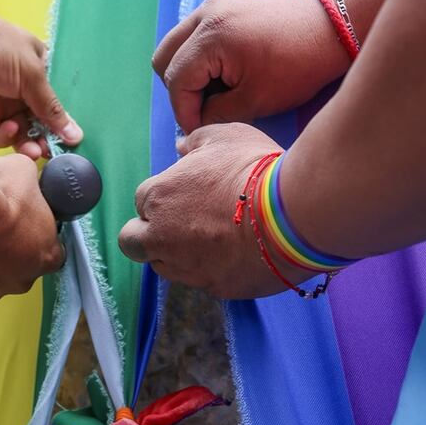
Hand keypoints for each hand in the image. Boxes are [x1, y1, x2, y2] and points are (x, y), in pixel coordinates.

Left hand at [0, 0, 82, 158]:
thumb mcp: (31, 74)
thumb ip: (51, 107)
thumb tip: (75, 134)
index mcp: (38, 70)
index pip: (56, 103)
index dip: (64, 121)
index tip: (72, 140)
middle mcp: (20, 89)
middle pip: (39, 122)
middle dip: (46, 137)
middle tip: (52, 151)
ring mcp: (0, 104)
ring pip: (20, 133)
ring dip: (28, 143)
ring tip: (34, 150)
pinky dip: (5, 137)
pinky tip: (9, 129)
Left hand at [118, 123, 311, 298]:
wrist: (291, 215)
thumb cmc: (254, 170)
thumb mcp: (224, 137)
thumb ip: (195, 141)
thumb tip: (181, 147)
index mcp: (159, 197)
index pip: (141, 201)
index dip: (163, 197)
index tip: (184, 195)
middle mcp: (162, 237)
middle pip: (134, 243)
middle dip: (148, 234)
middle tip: (178, 224)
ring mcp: (187, 267)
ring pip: (164, 266)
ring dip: (176, 254)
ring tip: (210, 239)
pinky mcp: (214, 288)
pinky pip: (200, 281)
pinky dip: (209, 270)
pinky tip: (233, 254)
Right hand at [153, 0, 350, 133]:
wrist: (332, 27)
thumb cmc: (299, 64)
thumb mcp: (256, 100)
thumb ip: (217, 114)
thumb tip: (197, 120)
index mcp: (210, 36)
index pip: (176, 80)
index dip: (184, 111)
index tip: (198, 130)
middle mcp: (205, 13)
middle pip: (165, 58)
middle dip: (180, 89)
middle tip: (204, 110)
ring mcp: (214, 4)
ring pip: (177, 44)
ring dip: (188, 72)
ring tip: (216, 92)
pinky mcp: (225, 4)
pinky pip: (195, 34)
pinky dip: (200, 56)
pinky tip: (225, 73)